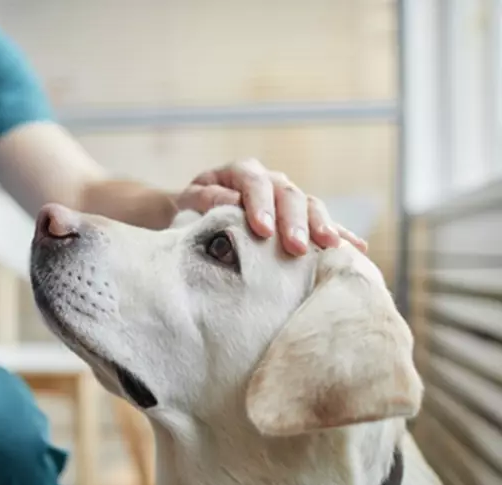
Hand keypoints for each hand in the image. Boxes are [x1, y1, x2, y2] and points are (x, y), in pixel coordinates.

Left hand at [176, 159, 367, 255]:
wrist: (197, 214)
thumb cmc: (192, 210)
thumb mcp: (189, 202)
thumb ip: (205, 200)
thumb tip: (230, 202)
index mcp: (241, 172)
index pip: (254, 183)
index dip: (260, 205)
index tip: (262, 230)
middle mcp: (270, 181)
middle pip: (288, 195)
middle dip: (294, 222)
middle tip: (295, 247)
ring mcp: (288, 198)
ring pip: (311, 206)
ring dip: (321, 226)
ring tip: (330, 247)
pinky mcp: (300, 218)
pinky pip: (324, 223)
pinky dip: (341, 235)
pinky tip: (357, 249)